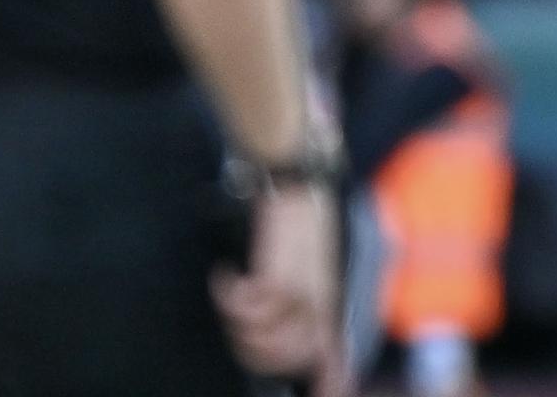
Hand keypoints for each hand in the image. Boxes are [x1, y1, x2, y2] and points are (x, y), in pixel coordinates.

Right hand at [211, 183, 338, 379]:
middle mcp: (318, 303)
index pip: (332, 354)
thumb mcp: (312, 260)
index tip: (326, 395)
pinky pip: (246, 306)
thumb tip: (305, 324)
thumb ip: (308, 294)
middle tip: (236, 324)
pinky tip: (224, 276)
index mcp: (328, 300)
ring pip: (262, 338)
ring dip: (237, 325)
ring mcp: (299, 292)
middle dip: (253, 352)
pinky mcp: (277, 275)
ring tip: (230, 298)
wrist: (299, 181)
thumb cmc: (301, 218)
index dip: (331, 381)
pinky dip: (227, 295)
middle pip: (285, 357)